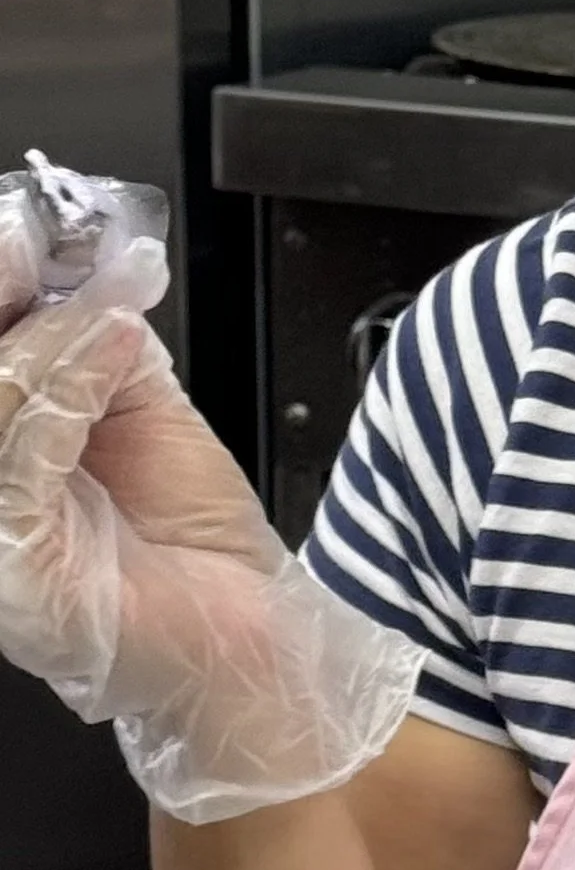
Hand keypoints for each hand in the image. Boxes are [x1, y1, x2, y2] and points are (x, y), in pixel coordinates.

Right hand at [0, 277, 416, 819]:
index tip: (16, 232)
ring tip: (108, 311)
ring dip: (49, 341)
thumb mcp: (142, 412)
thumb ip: (94, 350)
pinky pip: (22, 463)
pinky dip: (68, 391)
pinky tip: (111, 351)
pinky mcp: (18, 571)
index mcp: (0, 464)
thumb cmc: (198, 546)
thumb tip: (79, 271)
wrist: (253, 637)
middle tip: (30, 246)